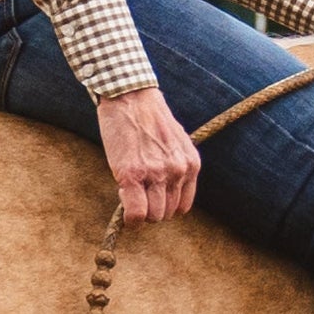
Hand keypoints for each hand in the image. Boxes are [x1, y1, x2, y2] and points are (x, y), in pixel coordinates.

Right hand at [97, 84, 201, 222]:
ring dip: (138, 210)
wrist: (130, 95)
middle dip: (150, 208)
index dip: (164, 205)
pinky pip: (136, 213)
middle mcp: (178, 171)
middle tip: (136, 193)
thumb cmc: (148, 117)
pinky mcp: (132, 174)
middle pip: (166, 213)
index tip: (151, 196)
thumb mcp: (175, 142)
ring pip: (152, 216)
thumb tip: (165, 193)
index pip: (182, 207)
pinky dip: (129, 218)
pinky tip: (122, 203)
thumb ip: (175, 165)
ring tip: (128, 191)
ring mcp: (156, 174)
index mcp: (191, 164)